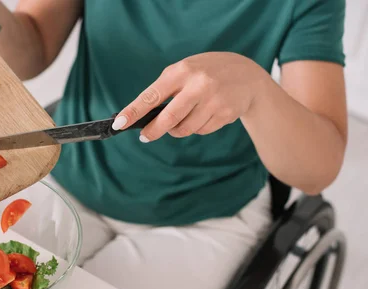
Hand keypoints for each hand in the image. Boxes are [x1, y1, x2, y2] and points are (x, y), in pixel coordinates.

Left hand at [112, 52, 267, 141]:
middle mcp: (198, 85)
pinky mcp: (225, 114)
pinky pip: (201, 131)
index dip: (133, 111)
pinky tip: (205, 114)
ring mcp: (213, 100)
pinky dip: (197, 128)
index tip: (119, 124)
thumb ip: (167, 89)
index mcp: (182, 71)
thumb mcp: (186, 71)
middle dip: (153, 131)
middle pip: (168, 119)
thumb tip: (144, 117)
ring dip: (178, 130)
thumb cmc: (206, 73)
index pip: (151, 95)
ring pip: (184, 129)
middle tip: (145, 137)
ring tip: (184, 118)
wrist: (248, 75)